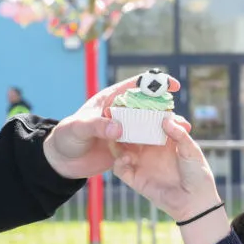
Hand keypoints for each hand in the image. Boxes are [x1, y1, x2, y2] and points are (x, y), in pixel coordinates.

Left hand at [43, 76, 181, 179]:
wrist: (62, 161)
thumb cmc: (66, 137)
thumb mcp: (78, 128)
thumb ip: (97, 126)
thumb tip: (119, 128)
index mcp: (110, 99)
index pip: (135, 86)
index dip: (155, 82)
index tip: (172, 85)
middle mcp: (120, 112)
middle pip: (148, 105)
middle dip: (166, 108)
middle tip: (179, 116)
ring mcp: (124, 129)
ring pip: (149, 124)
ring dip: (164, 127)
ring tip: (181, 131)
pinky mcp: (126, 146)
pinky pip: (144, 142)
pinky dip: (157, 143)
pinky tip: (169, 146)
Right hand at [111, 116, 220, 220]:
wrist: (195, 202)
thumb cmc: (198, 175)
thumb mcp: (192, 151)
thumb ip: (179, 135)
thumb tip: (165, 119)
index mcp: (164, 140)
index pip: (148, 123)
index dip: (142, 115)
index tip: (135, 105)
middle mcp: (150, 150)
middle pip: (132, 134)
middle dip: (125, 126)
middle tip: (119, 118)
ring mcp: (142, 164)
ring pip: (121, 149)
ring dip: (117, 142)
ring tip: (118, 136)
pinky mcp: (136, 179)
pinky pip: (120, 169)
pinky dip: (118, 162)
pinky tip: (126, 158)